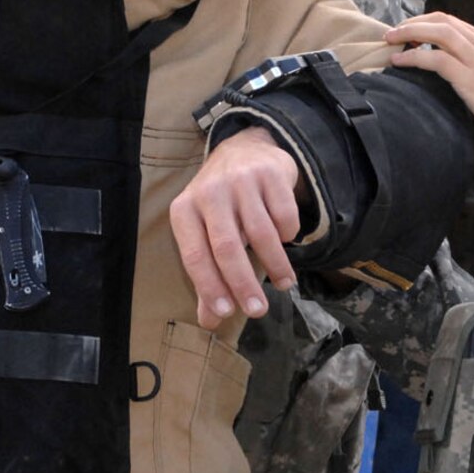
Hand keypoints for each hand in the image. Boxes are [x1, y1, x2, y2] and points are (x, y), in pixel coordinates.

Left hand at [170, 125, 303, 328]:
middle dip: (243, 284)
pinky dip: (288, 234)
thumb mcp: (205, 233)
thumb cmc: (221, 204)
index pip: (195, 255)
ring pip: (261, 233)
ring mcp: (240, 179)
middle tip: (258, 311)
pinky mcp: (270, 173)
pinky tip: (286, 240)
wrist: (244, 150)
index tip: (227, 313)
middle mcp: (209, 192)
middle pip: (227, 247)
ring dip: (275, 265)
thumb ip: (207, 277)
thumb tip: (210, 322)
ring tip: (284, 284)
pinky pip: (284, 215)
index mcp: (184, 210)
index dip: (210, 287)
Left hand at [386, 13, 473, 161]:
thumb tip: (461, 71)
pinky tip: (399, 62)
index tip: (410, 31)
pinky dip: (413, 58)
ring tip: (390, 41)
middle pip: (443, 21)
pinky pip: (435, 60)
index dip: (428, 23)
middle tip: (394, 33)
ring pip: (438, 33)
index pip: (454, 23)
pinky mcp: (470, 79)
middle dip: (414, 23)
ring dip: (409, 33)